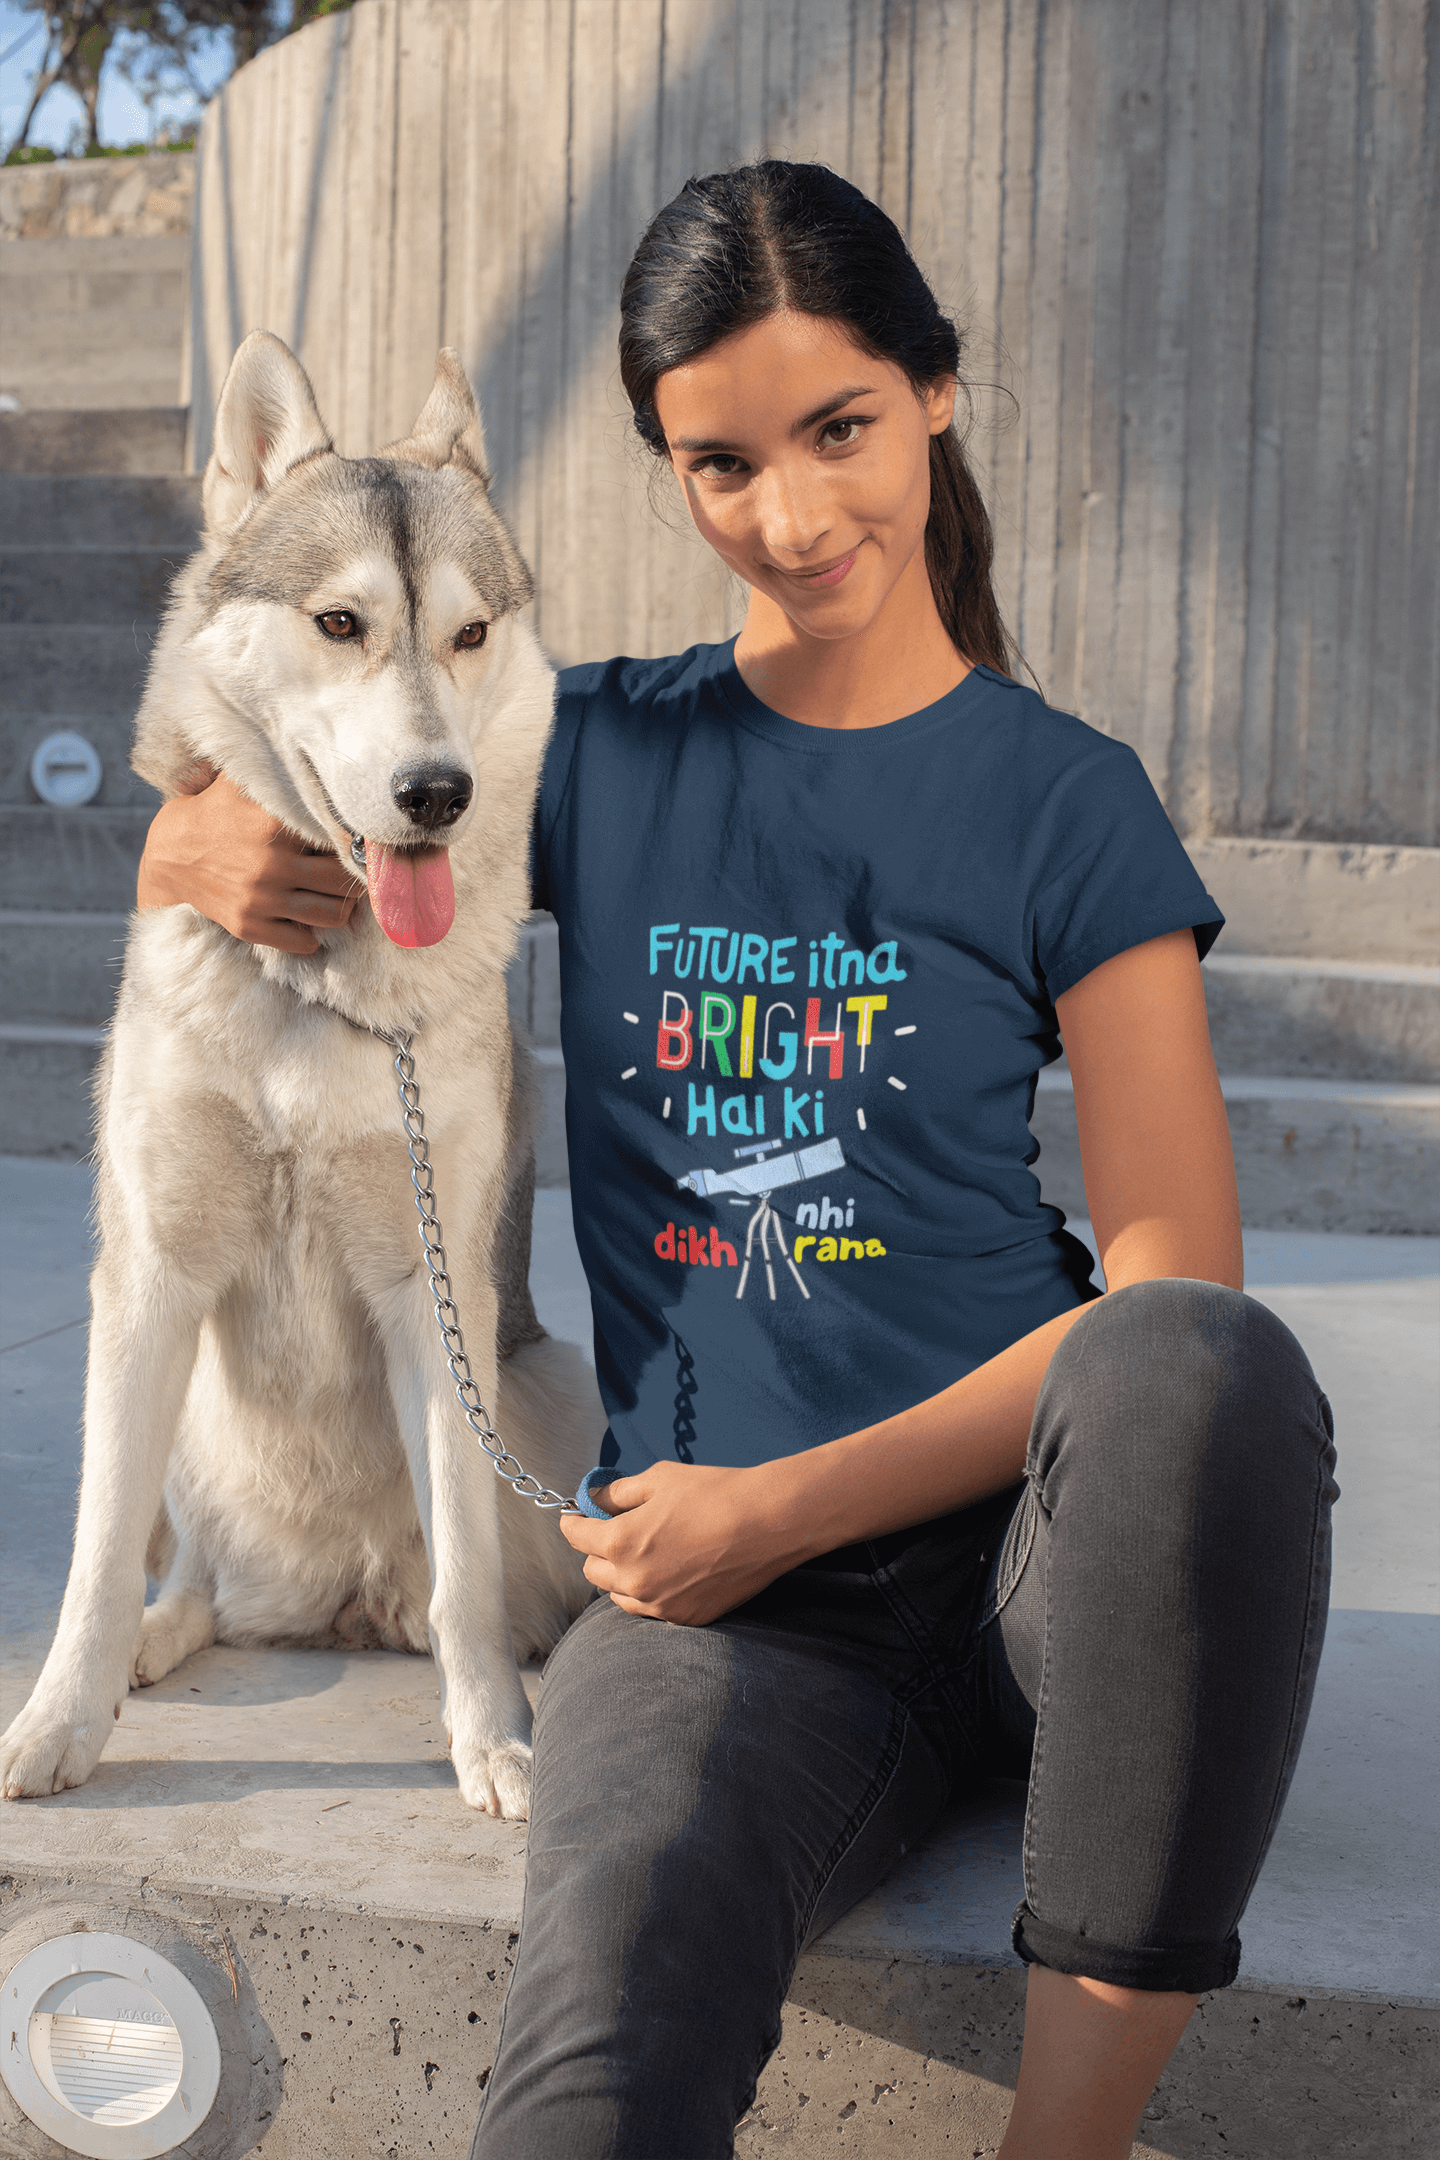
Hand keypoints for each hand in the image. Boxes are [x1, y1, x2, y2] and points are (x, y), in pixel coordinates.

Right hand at [136, 765, 362, 954]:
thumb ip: (280, 774)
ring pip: (332, 915)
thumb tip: (320, 759)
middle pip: (343, 880)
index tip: (365, 844)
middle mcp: (272, 864)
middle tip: (356, 872)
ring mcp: (261, 899)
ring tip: (336, 895)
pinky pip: (302, 942)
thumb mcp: (242, 783)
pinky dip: (311, 934)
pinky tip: (307, 918)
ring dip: (340, 907)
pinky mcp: (250, 926)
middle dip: (354, 877)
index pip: (341, 839)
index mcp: (275, 825)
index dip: (357, 842)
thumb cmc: (215, 812)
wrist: (169, 855)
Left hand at [559, 1461, 810, 1625]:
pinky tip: (671, 1570)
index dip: (574, 1520)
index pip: (576, 1536)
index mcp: (620, 1543)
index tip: (578, 1514)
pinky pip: (653, 1608)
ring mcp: (660, 1605)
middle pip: (593, 1571)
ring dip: (622, 1575)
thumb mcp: (659, 1479)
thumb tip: (595, 1500)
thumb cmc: (713, 1493)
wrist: (767, 1523)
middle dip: (598, 1549)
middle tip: (616, 1529)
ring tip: (646, 1552)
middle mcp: (633, 1581)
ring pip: (621, 1595)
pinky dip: (652, 1592)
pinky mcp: (687, 1617)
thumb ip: (619, 1493)